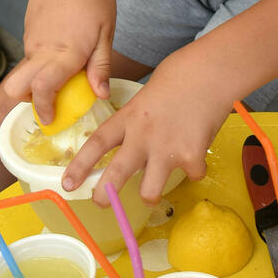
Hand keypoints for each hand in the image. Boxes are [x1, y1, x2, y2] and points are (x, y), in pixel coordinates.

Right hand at [0, 0, 116, 124]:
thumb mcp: (106, 31)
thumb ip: (100, 66)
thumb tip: (100, 95)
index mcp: (65, 53)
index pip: (44, 90)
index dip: (44, 109)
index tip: (51, 119)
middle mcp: (42, 50)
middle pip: (17, 87)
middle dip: (28, 101)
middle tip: (51, 102)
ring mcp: (32, 40)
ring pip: (26, 70)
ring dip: (39, 79)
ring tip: (65, 70)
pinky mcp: (29, 29)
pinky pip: (30, 54)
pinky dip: (41, 60)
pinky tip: (62, 46)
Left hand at [61, 53, 227, 203]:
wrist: (211, 73)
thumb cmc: (180, 77)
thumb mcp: (145, 96)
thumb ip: (135, 121)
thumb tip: (130, 142)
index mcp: (129, 118)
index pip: (96, 144)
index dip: (79, 167)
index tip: (66, 185)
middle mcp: (143, 136)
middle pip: (116, 174)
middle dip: (104, 196)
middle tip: (100, 204)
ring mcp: (167, 149)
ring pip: (149, 192)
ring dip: (151, 193)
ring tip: (156, 184)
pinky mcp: (192, 157)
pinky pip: (191, 176)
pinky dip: (195, 170)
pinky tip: (197, 153)